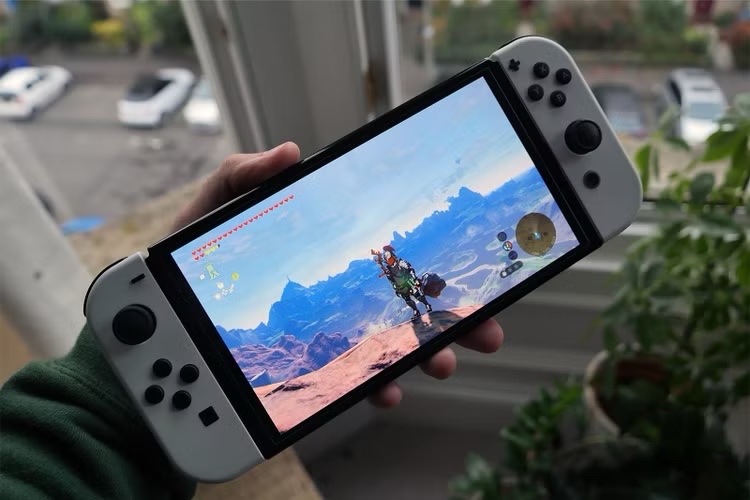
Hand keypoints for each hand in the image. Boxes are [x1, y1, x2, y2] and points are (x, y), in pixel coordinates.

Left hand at [174, 143, 504, 408]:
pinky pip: (350, 382)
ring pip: (388, 344)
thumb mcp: (210, 212)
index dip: (428, 258)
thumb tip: (291, 152)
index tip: (464, 263)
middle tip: (486, 328)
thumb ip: (242, 176)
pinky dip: (374, 388)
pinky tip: (385, 392)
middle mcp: (334, 294)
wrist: (152, 331)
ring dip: (425, 354)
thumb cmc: (182, 266)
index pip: (386, 252)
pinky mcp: (308, 370)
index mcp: (322, 251)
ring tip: (443, 361)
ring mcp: (324, 334)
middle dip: (451, 316)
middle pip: (404, 302)